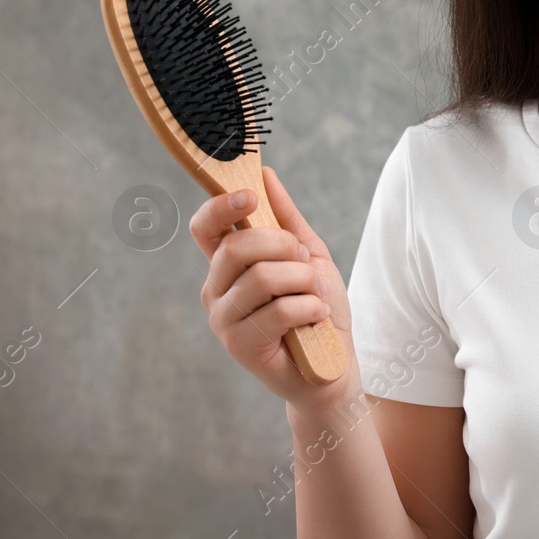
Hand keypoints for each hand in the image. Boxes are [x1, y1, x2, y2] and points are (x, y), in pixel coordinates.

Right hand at [190, 166, 361, 412]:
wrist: (333, 365)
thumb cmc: (318, 308)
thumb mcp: (309, 255)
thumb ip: (286, 218)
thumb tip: (266, 174)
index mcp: (228, 265)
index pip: (205, 227)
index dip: (221, 206)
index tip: (249, 196)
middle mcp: (216, 289)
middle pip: (237, 247)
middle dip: (284, 246)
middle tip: (304, 263)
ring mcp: (223, 319)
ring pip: (262, 277)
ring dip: (304, 281)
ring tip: (315, 296)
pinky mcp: (239, 346)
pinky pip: (278, 310)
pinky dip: (310, 308)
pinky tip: (316, 318)